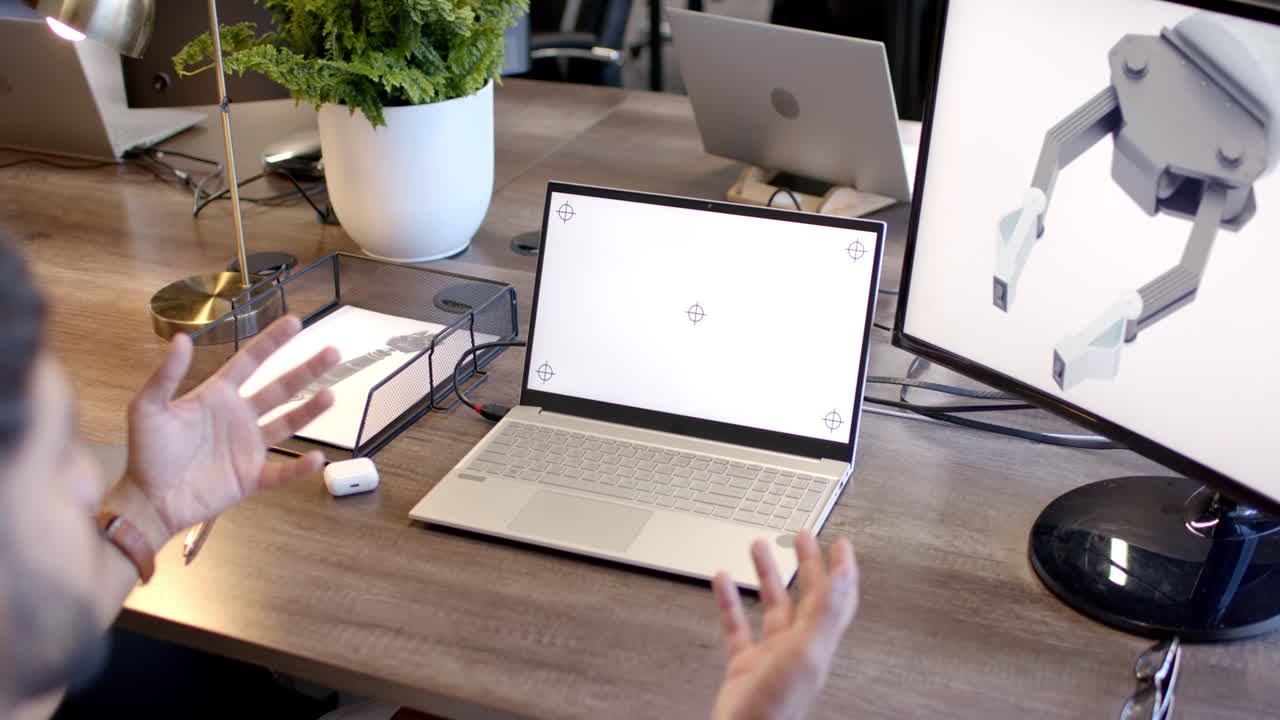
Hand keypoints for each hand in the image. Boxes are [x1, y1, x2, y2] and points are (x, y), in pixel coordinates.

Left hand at [117, 315, 338, 544]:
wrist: (148, 500)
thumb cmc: (146, 453)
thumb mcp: (148, 408)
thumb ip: (166, 375)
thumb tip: (181, 338)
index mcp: (218, 396)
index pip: (251, 361)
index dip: (272, 341)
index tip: (295, 321)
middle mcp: (240, 417)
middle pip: (280, 387)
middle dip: (307, 369)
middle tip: (332, 352)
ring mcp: (248, 447)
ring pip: (288, 424)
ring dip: (310, 410)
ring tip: (331, 395)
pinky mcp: (251, 477)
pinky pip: (281, 472)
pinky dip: (299, 468)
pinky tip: (316, 459)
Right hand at [710, 532, 858, 719]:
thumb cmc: (773, 710)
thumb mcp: (805, 654)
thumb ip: (825, 614)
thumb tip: (845, 576)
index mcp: (817, 643)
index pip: (838, 598)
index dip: (842, 569)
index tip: (842, 543)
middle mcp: (798, 647)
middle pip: (807, 596)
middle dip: (805, 563)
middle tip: (802, 536)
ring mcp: (771, 656)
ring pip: (772, 606)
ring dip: (766, 574)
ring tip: (758, 546)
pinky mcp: (744, 666)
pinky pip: (737, 626)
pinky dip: (730, 601)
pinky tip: (723, 581)